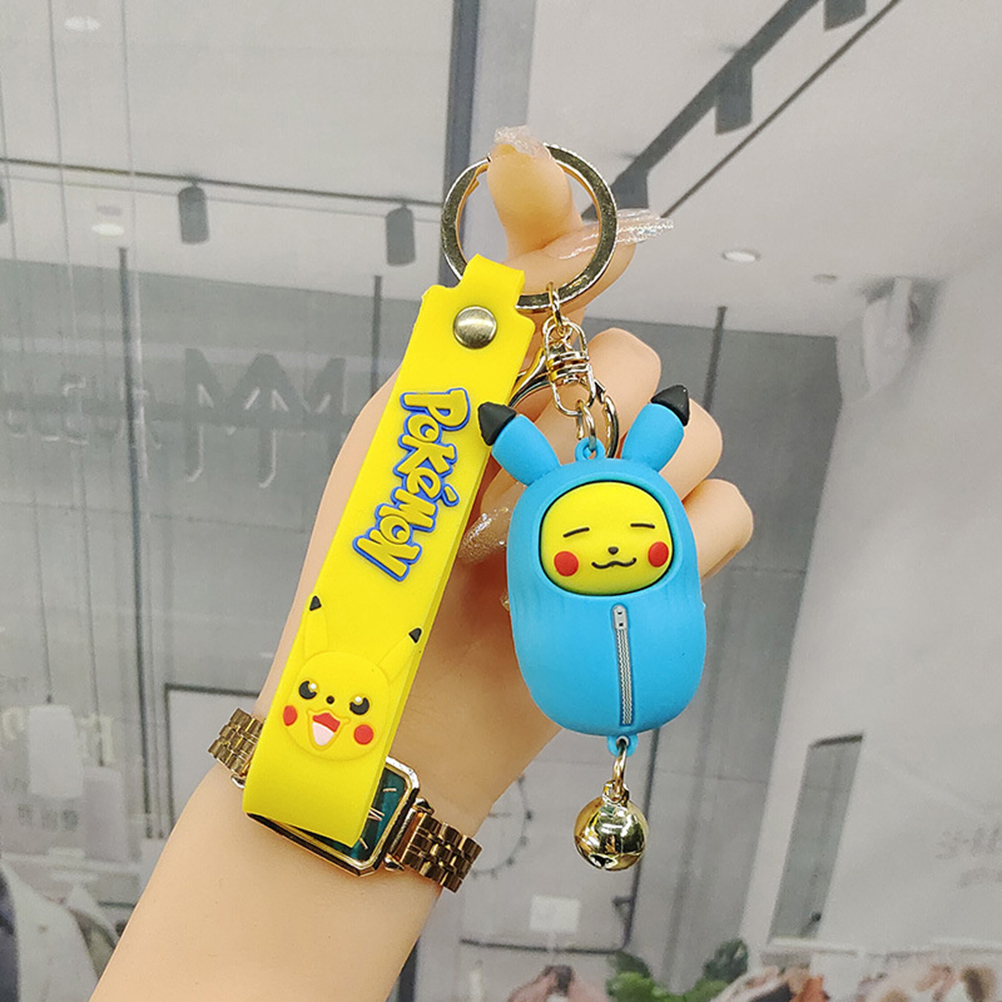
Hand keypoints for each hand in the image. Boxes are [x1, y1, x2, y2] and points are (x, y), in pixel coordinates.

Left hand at [254, 138, 753, 832]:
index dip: (567, 232)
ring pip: (700, 433)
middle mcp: (567, 437)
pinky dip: (690, 541)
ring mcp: (619, 503)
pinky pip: (728, 514)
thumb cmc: (376, 579)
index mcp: (498, 397)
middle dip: (596, 413)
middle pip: (642, 362)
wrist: (405, 721)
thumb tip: (522, 198)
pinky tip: (624, 579)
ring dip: (645, 481)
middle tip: (530, 484)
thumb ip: (466, 333)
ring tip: (568, 547)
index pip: (551, 288)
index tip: (577, 207)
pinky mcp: (660, 570)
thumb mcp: (403, 441)